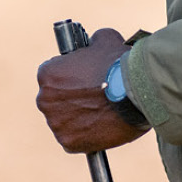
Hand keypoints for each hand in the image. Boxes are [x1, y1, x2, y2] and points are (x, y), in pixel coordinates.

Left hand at [35, 27, 150, 153]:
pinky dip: (84, 137)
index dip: (69, 79)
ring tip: (99, 114)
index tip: (83, 82)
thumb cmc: (119, 63)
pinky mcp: (69, 142)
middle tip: (93, 99)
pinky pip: (73, 141)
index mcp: (47, 74)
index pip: (52, 77)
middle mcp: (44, 99)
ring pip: (64, 122)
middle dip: (71, 100)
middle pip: (55, 101)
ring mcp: (55, 123)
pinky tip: (99, 129)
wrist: (136, 92)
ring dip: (77, 120)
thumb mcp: (104, 39)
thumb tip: (92, 45)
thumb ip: (92, 42)